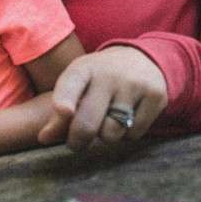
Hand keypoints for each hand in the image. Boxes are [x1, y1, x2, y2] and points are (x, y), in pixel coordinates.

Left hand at [37, 47, 166, 150]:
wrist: (143, 59)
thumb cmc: (100, 79)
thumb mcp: (78, 85)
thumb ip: (60, 112)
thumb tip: (44, 138)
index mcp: (84, 68)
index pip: (72, 83)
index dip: (65, 99)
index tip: (63, 111)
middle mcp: (110, 74)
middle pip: (88, 123)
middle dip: (78, 140)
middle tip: (77, 142)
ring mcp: (135, 84)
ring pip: (112, 133)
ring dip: (106, 136)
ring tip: (107, 121)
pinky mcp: (156, 96)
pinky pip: (134, 134)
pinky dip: (128, 133)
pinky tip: (128, 118)